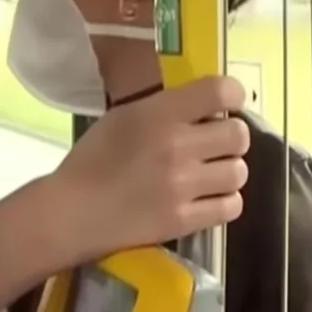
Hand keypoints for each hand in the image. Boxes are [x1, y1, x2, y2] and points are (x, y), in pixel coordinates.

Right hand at [54, 76, 250, 257]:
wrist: (72, 212)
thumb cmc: (92, 160)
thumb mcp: (122, 117)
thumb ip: (164, 108)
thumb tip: (204, 108)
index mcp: (158, 114)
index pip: (221, 91)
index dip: (231, 95)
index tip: (222, 106)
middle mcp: (177, 147)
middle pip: (239, 134)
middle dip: (228, 138)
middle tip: (211, 145)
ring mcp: (184, 186)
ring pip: (239, 172)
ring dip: (226, 171)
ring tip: (206, 175)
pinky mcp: (185, 220)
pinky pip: (231, 206)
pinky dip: (223, 201)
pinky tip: (205, 198)